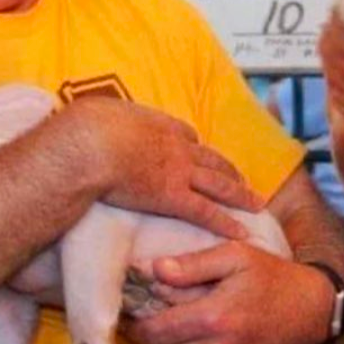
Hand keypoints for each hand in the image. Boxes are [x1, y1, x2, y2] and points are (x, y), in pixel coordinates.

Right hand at [75, 98, 261, 240]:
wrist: (92, 144)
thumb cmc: (88, 127)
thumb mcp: (100, 112)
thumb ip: (106, 119)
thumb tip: (95, 120)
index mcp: (158, 124)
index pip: (185, 134)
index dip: (194, 145)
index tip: (197, 150)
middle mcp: (176, 146)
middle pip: (210, 158)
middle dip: (227, 169)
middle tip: (241, 178)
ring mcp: (178, 171)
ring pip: (218, 183)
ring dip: (239, 194)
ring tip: (254, 203)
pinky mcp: (172, 197)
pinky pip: (206, 211)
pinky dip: (225, 222)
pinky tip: (240, 232)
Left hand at [121, 242, 332, 343]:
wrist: (312, 308)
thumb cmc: (269, 275)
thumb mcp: (233, 255)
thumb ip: (191, 263)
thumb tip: (153, 270)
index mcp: (214, 317)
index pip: (156, 331)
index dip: (134, 324)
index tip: (127, 311)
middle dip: (144, 339)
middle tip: (137, 320)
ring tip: (157, 332)